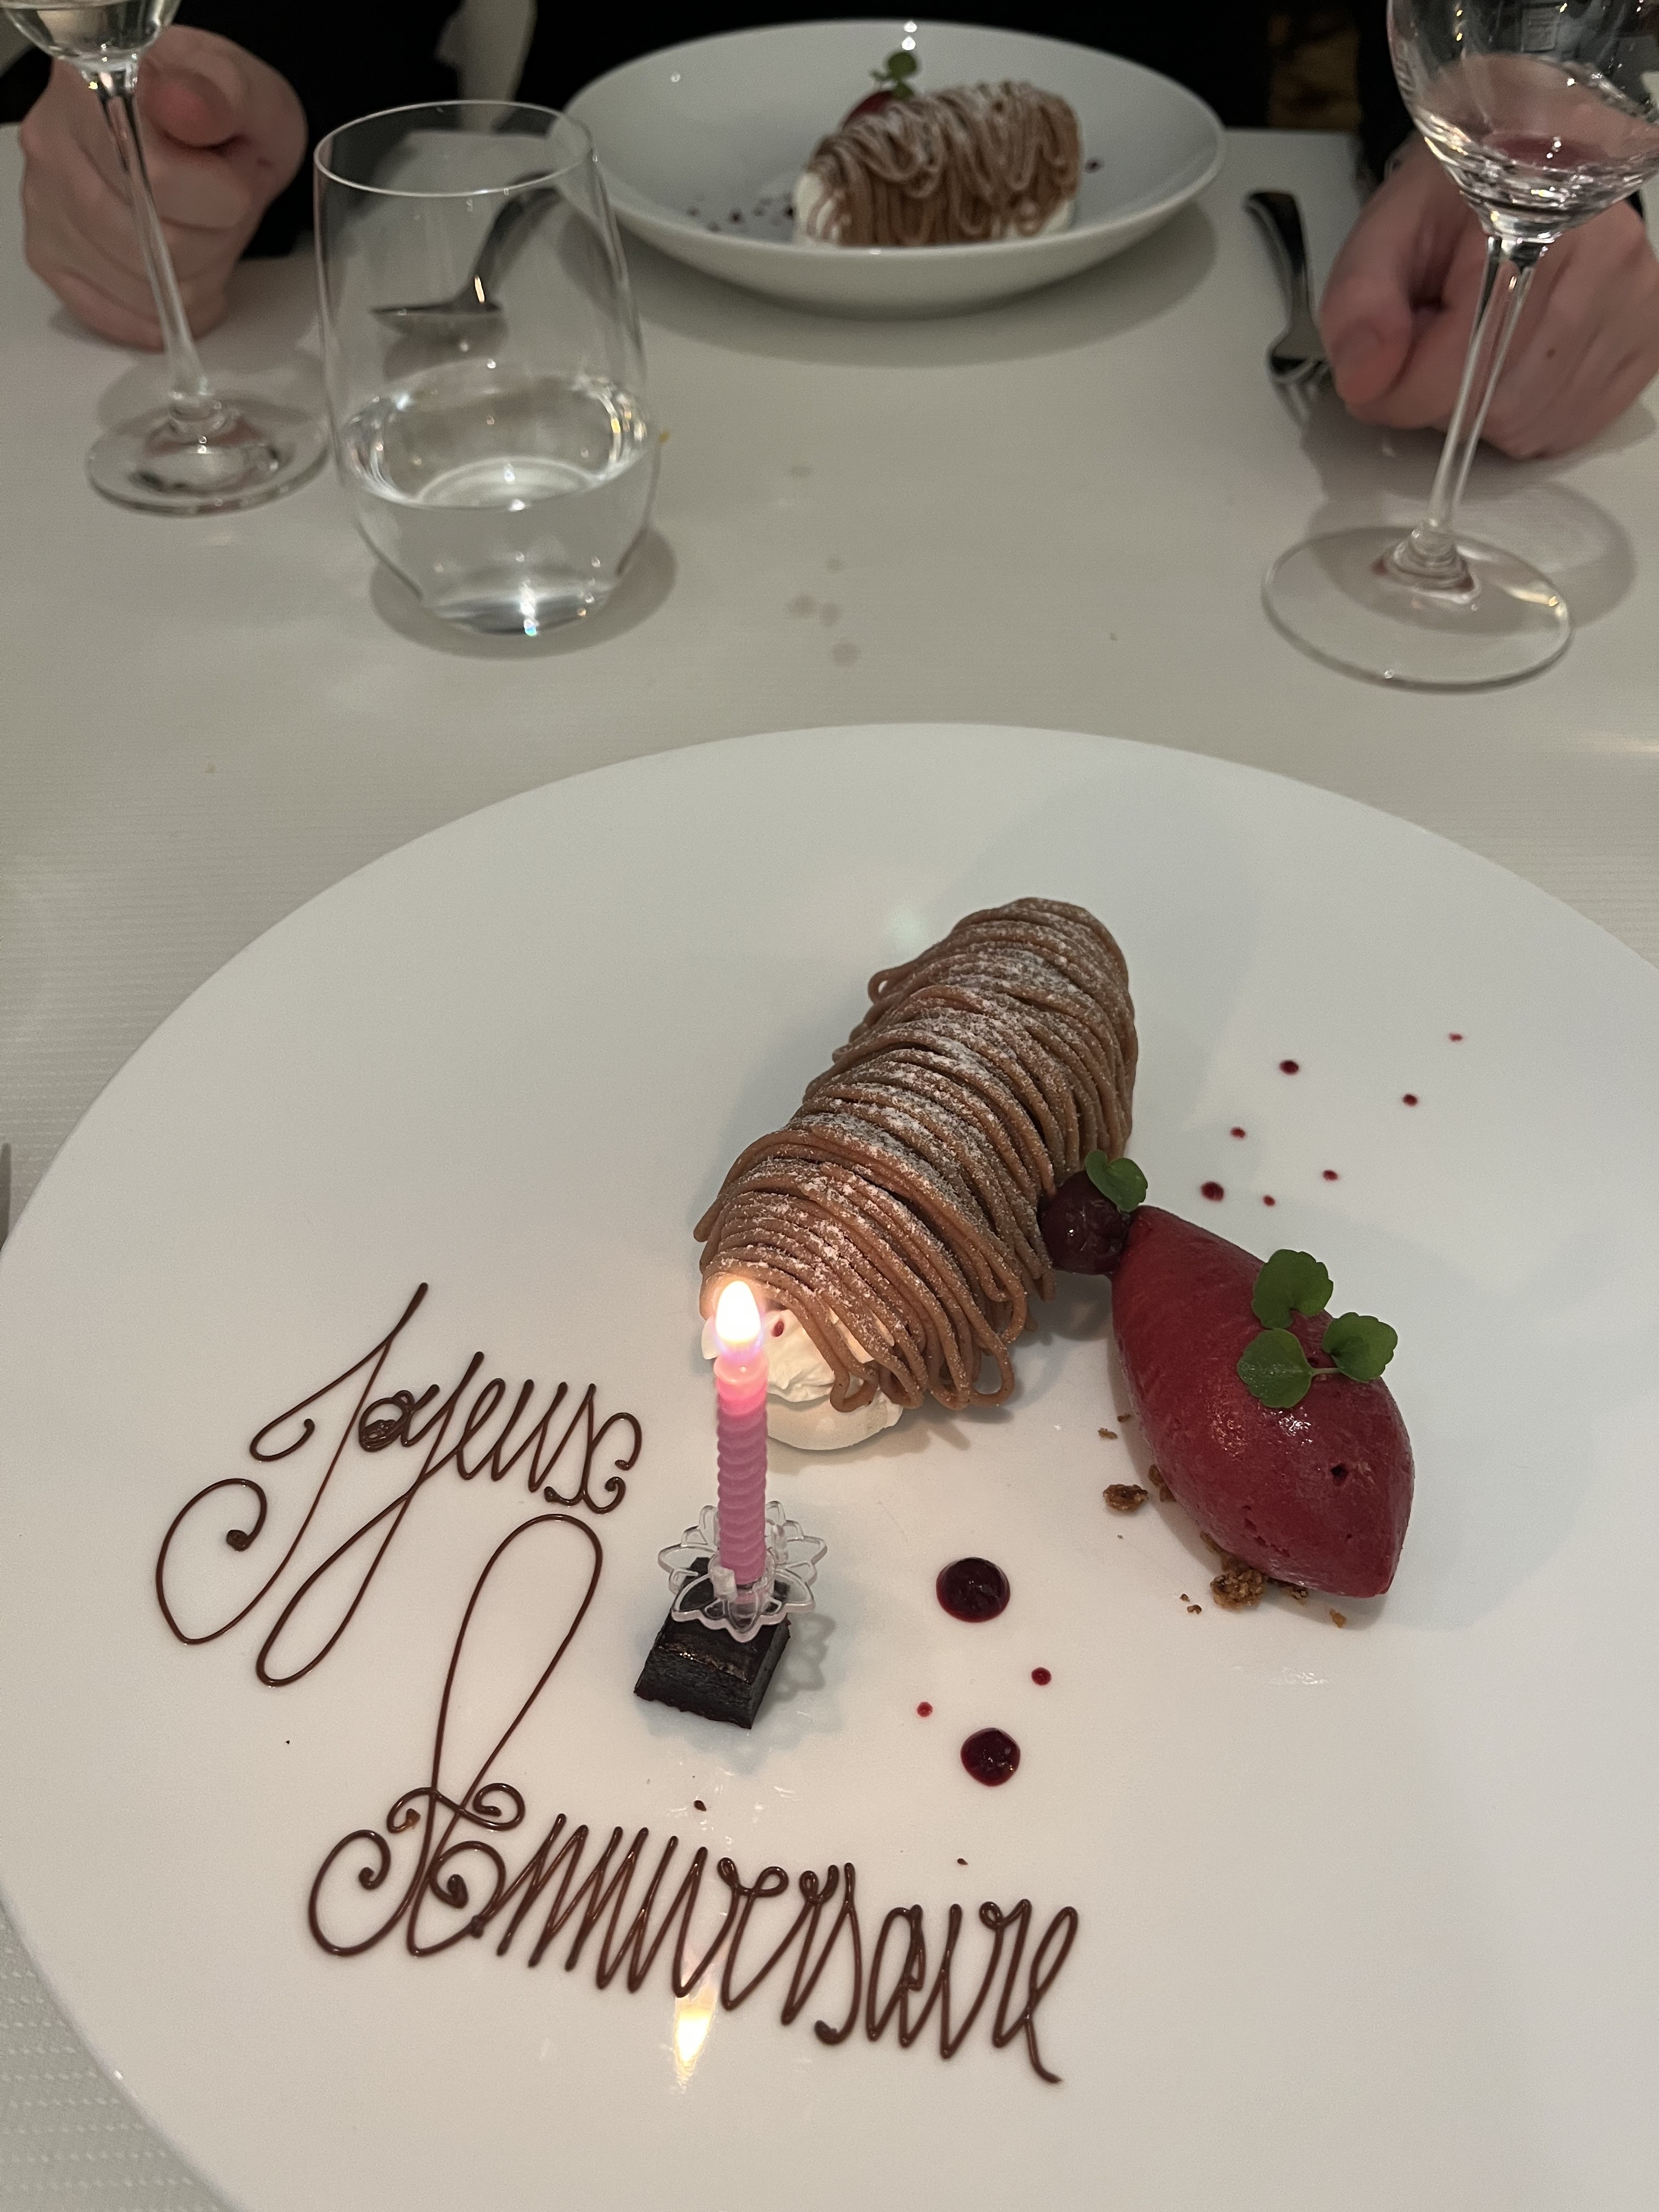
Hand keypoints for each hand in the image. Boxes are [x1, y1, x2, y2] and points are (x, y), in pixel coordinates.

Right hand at [19, 26, 305, 348]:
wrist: (201, 125)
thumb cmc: (217, 109)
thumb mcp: (244, 89)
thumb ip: (222, 94)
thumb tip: (183, 105)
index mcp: (91, 87)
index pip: (158, 178)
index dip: (220, 193)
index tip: (234, 167)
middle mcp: (52, 143)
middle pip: (156, 245)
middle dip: (216, 235)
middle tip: (222, 199)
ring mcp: (45, 204)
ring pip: (146, 288)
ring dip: (199, 272)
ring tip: (201, 223)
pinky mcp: (50, 254)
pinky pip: (118, 315)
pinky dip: (166, 309)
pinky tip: (186, 276)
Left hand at [1320, 135, 1658, 458]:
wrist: (1521, 168)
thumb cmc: (1451, 206)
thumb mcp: (1384, 237)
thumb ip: (1359, 306)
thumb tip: (1362, 379)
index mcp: (1530, 221)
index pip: (1456, 366)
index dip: (1398, 390)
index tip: (1379, 373)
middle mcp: (1601, 259)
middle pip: (1493, 404)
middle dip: (1443, 393)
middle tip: (1438, 339)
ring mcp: (1634, 302)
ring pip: (1530, 425)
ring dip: (1483, 408)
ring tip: (1478, 344)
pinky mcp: (1648, 340)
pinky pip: (1568, 428)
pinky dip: (1526, 416)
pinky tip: (1514, 363)